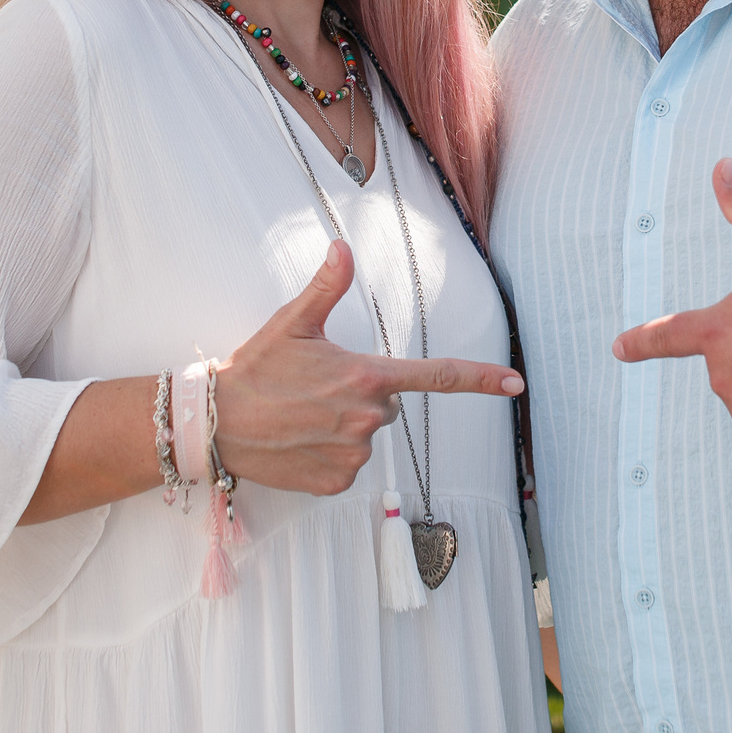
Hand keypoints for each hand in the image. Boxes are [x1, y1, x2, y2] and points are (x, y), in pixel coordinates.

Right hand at [215, 240, 523, 495]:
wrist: (215, 425)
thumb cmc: (254, 370)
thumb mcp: (291, 323)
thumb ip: (326, 287)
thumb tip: (342, 249)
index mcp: (366, 376)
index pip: (435, 377)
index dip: (480, 379)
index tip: (516, 384)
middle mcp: (366, 419)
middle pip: (387, 403)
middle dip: (361, 394)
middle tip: (316, 387)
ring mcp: (352, 455)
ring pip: (365, 435)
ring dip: (343, 425)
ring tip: (301, 414)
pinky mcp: (336, 483)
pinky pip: (347, 465)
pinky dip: (328, 455)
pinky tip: (299, 441)